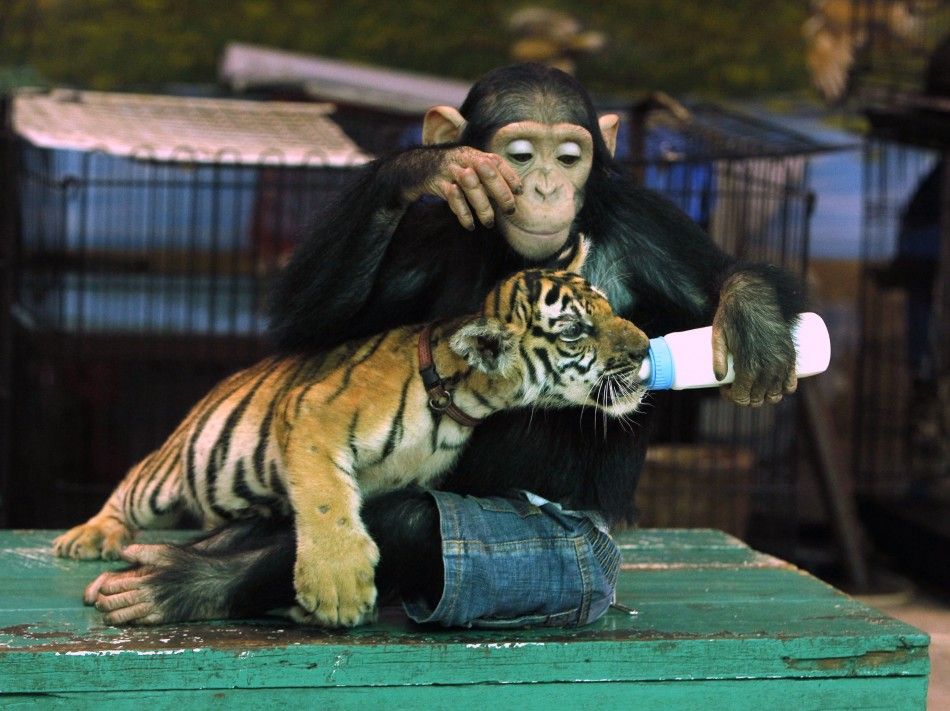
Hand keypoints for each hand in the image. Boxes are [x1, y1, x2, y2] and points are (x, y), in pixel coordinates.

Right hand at [408, 147, 522, 230]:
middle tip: (510, 210)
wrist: (421, 167)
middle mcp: (465, 159)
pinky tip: (470, 225)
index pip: (497, 162)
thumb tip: (513, 196)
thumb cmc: (455, 171)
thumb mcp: (472, 167)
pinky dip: (463, 213)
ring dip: (482, 205)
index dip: (510, 177)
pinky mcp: (439, 182)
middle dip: (501, 192)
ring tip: (489, 223)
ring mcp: (451, 170)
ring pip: (471, 184)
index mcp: (477, 155)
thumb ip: (490, 178)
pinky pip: (453, 197)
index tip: (519, 192)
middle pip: (487, 171)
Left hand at [712, 278, 796, 406]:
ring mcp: (782, 364)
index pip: (742, 398)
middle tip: (736, 385)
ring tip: (753, 386)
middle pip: (758, 399)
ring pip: (775, 394)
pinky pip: (791, 383)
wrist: (754, 296)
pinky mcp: (790, 356)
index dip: (731, 397)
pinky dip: (783, 389)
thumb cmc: (731, 315)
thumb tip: (718, 378)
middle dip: (746, 397)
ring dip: (764, 396)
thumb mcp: (717, 336)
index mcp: (748, 368)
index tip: (726, 388)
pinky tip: (773, 387)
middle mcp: (767, 370)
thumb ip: (716, 358)